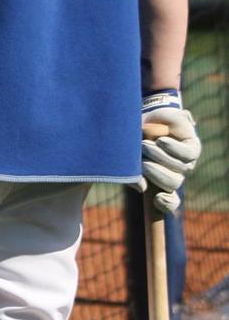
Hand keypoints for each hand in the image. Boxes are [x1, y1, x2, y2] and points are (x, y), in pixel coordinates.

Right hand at [140, 91, 200, 213]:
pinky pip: (188, 154)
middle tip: (142, 162)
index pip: (169, 202)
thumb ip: (130, 175)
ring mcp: (186, 161)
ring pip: (179, 168)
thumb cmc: (131, 139)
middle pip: (173, 184)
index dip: (166, 204)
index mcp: (160, 181)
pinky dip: (172, 148)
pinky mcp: (193, 146)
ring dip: (159, 157)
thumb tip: (142, 188)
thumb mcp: (126, 158)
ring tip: (144, 144)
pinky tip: (161, 141)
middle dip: (156, 174)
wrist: (142, 115)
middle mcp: (175, 173)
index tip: (156, 199)